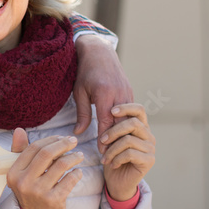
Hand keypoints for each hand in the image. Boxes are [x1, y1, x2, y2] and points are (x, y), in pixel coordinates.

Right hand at [6, 128, 83, 208]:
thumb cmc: (29, 191)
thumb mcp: (21, 173)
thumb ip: (21, 151)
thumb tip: (19, 130)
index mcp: (14, 173)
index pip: (34, 148)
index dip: (51, 140)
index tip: (62, 138)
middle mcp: (24, 182)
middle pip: (47, 154)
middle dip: (63, 144)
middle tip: (74, 142)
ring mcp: (39, 192)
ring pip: (61, 165)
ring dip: (73, 157)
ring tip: (79, 156)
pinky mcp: (54, 200)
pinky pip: (70, 179)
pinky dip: (77, 173)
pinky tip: (78, 172)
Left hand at [72, 35, 133, 149]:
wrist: (100, 52)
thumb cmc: (85, 72)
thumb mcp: (79, 92)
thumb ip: (81, 113)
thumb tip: (78, 133)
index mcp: (104, 94)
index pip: (106, 122)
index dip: (105, 139)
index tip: (102, 153)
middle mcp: (119, 94)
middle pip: (121, 123)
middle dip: (116, 141)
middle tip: (110, 156)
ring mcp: (127, 92)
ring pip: (128, 118)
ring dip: (123, 134)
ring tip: (116, 148)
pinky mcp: (130, 92)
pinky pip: (130, 112)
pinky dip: (126, 124)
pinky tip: (121, 134)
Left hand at [100, 103, 154, 201]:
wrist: (117, 182)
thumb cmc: (112, 158)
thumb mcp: (109, 141)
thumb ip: (112, 127)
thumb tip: (107, 113)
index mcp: (141, 127)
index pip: (139, 109)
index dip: (126, 107)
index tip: (111, 111)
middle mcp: (148, 136)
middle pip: (133, 123)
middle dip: (113, 131)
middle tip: (101, 140)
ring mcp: (151, 148)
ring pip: (128, 140)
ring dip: (111, 149)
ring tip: (104, 158)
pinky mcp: (149, 160)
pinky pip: (130, 154)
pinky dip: (117, 158)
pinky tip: (112, 164)